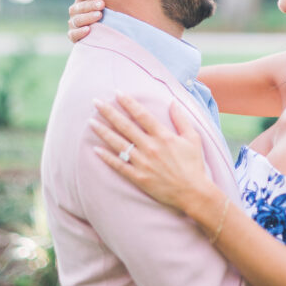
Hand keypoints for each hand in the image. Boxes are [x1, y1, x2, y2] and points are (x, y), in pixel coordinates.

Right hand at [68, 0, 103, 42]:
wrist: (108, 33)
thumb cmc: (104, 11)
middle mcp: (75, 11)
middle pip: (79, 7)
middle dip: (90, 5)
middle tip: (102, 5)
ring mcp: (74, 24)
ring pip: (76, 20)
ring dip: (87, 17)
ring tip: (99, 16)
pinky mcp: (74, 37)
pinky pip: (73, 35)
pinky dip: (80, 32)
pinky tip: (89, 30)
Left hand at [91, 94, 210, 211]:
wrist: (193, 193)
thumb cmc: (194, 165)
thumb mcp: (193, 138)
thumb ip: (181, 119)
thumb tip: (173, 102)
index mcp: (163, 136)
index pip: (142, 115)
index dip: (128, 102)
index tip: (116, 92)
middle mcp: (151, 147)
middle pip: (125, 126)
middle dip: (109, 112)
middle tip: (95, 102)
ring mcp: (143, 163)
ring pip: (119, 144)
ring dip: (103, 132)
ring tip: (91, 122)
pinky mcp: (139, 177)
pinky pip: (119, 165)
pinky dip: (107, 157)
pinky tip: (95, 149)